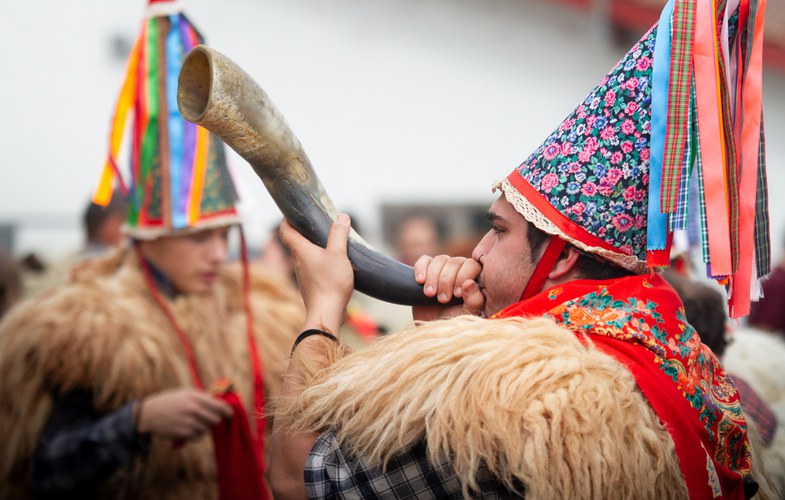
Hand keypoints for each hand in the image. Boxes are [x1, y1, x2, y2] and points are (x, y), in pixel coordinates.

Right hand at [137, 388, 232, 440]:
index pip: (219, 406)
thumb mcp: (185, 393)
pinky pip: (197, 437)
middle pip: (216, 420)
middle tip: (208, 418)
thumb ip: (203, 397)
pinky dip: (195, 434)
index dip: (228, 411)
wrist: (149, 414)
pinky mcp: (183, 434)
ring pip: (207, 430)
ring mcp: (188, 422)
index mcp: (195, 397)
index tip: (231, 414)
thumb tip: (220, 401)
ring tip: (193, 422)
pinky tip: (187, 428)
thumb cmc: (170, 401)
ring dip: (203, 428)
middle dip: (214, 420)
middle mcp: (193, 410)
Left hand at [279, 215, 353, 333]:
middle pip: (295, 242)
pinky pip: (313, 267)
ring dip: (314, 247)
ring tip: (330, 241)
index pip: (285, 230)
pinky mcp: (311, 285)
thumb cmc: (330, 283)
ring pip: (305, 255)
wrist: (327, 313)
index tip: (293, 211)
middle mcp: (298, 261)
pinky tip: (334, 262)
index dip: (286, 219)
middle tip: (318, 222)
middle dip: (304, 231)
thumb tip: (341, 217)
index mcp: (300, 250)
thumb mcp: (338, 254)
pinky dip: (320, 260)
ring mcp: (303, 274)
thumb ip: (339, 234)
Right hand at [412, 254, 483, 320]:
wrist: (432, 326)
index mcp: (474, 277)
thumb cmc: (454, 320)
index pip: (472, 264)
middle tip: (443, 299)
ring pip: (440, 260)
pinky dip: (421, 268)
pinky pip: (424, 260)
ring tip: (430, 294)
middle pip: (455, 262)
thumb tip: (469, 283)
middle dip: (446, 281)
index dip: (463, 276)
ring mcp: (442, 268)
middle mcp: (460, 269)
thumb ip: (474, 300)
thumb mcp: (467, 314)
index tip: (456, 294)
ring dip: (434, 277)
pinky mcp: (426, 269)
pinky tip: (420, 281)